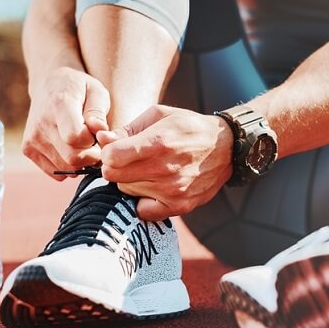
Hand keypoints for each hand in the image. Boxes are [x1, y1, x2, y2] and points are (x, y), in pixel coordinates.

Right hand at [21, 67, 110, 179]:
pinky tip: (69, 149)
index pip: (75, 137)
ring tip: (82, 144)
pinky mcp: (28, 150)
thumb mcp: (96, 92)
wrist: (48, 86)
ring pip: (65, 168)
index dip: (93, 141)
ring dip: (80, 162)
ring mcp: (32, 138)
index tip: (96, 133)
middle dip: (91, 156)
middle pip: (72, 158)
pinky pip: (56, 173)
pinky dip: (68, 166)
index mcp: (59, 104)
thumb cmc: (79, 90)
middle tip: (94, 143)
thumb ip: (98, 112)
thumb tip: (100, 132)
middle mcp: (41, 123)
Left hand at [97, 104, 233, 219]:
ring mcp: (172, 190)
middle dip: (116, 166)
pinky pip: (143, 211)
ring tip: (148, 170)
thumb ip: (128, 129)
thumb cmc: (188, 127)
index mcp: (158, 142)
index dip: (108, 152)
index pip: (111, 157)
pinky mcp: (180, 206)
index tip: (116, 149)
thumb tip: (102, 140)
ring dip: (131, 181)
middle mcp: (164, 168)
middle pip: (114, 176)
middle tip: (130, 160)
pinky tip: (154, 188)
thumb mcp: (159, 116)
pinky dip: (143, 201)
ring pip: (127, 191)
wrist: (226, 147)